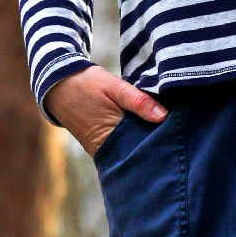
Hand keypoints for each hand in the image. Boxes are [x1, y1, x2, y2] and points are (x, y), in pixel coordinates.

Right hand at [45, 65, 166, 155]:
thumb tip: (163, 116)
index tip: (178, 137)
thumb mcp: (114, 86)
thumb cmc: (86, 83)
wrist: (57, 84)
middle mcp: (105, 149)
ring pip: (130, 152)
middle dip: (155, 146)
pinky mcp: (98, 146)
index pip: (143, 147)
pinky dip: (133, 142)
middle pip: (138, 153)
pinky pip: (121, 148)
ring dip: (144, 144)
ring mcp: (101, 150)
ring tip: (166, 135)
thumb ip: (139, 101)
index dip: (161, 143)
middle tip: (178, 137)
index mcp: (110, 136)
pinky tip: (147, 134)